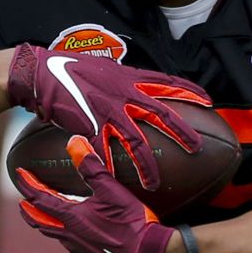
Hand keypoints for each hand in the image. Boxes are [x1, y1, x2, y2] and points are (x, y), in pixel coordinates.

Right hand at [6, 43, 210, 188]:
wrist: (43, 73)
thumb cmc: (70, 68)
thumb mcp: (104, 68)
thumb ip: (121, 78)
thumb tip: (131, 82)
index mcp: (129, 79)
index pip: (167, 83)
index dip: (189, 92)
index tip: (208, 101)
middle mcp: (124, 94)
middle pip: (161, 114)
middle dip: (182, 132)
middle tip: (197, 148)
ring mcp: (108, 111)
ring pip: (136, 142)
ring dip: (146, 165)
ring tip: (155, 183)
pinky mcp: (90, 126)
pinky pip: (104, 152)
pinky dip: (110, 169)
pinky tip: (117, 185)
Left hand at [15, 136, 176, 252]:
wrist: (146, 252)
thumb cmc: (130, 221)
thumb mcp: (111, 189)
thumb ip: (91, 166)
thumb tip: (74, 142)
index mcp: (71, 217)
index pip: (41, 198)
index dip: (28, 185)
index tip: (19, 173)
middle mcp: (71, 233)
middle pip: (40, 221)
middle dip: (29, 209)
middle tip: (22, 200)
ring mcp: (80, 245)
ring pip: (52, 232)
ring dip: (42, 221)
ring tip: (40, 213)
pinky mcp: (92, 251)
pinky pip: (67, 240)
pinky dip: (59, 231)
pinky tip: (69, 228)